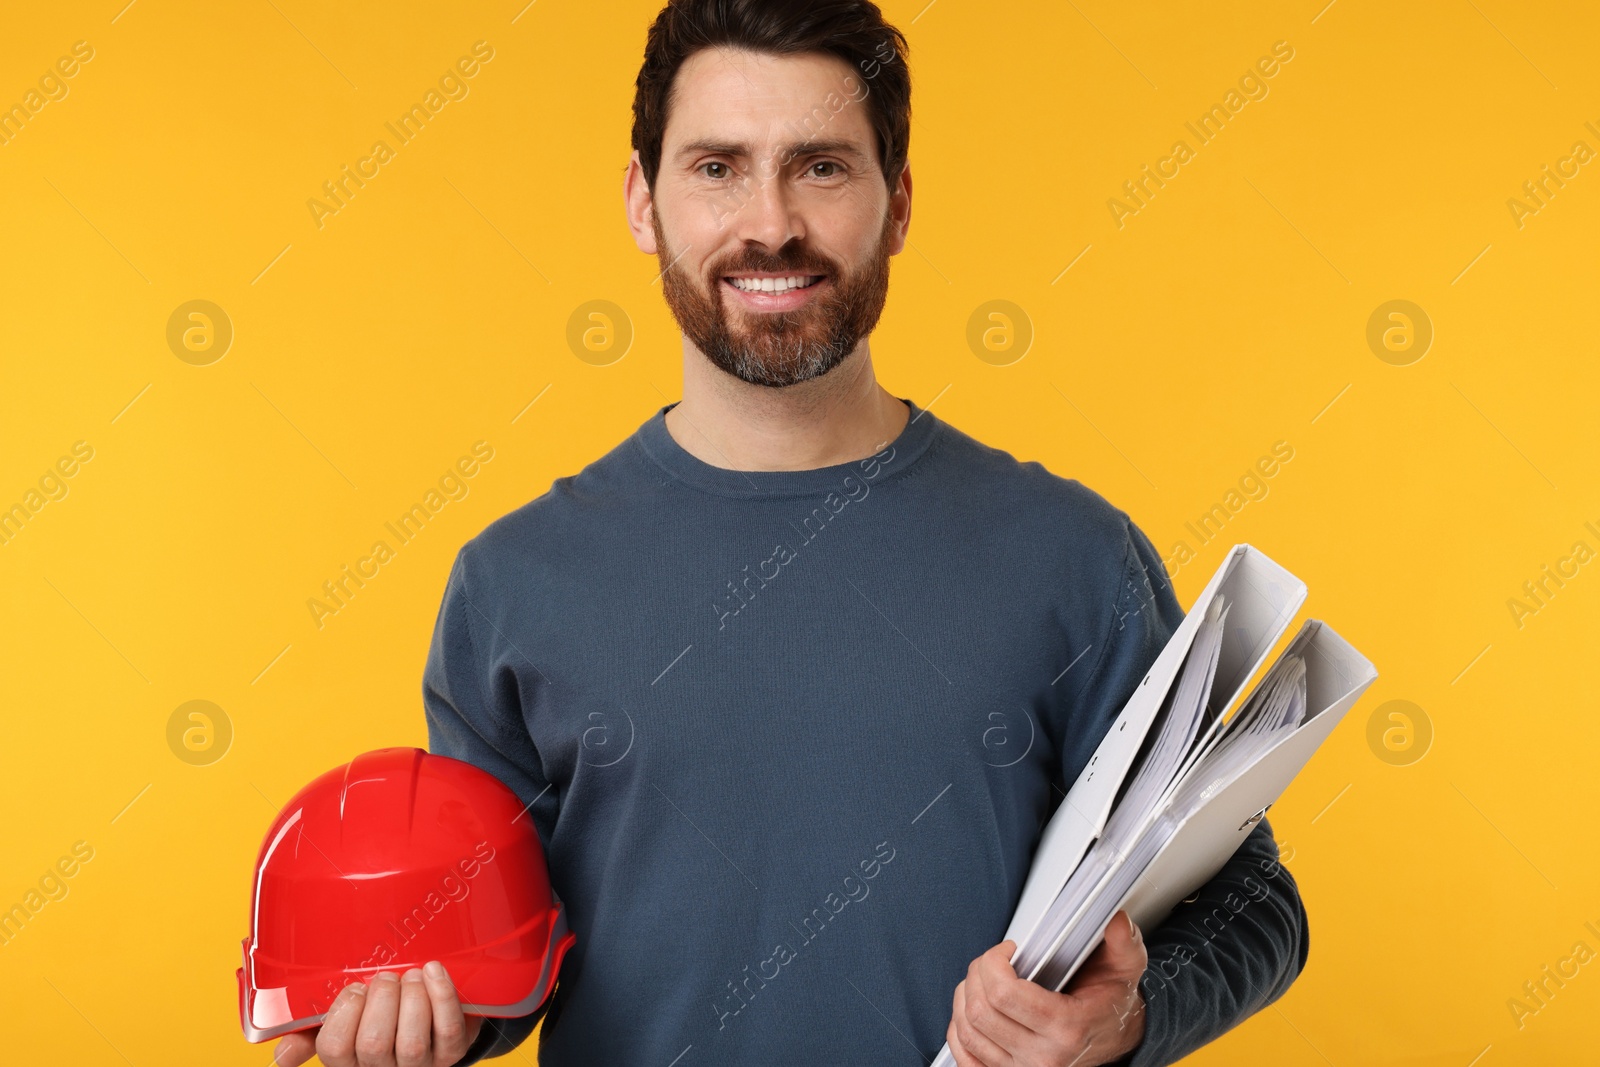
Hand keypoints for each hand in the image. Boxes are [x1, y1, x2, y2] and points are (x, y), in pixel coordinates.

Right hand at [270, 962, 485, 1066]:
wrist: (432, 1015)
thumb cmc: (380, 1014)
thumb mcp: (343, 1022)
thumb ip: (310, 1033)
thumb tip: (281, 1057)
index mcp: (349, 1061)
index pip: (334, 1048)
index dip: (345, 1012)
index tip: (356, 988)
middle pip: (373, 1045)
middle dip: (381, 1000)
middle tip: (387, 977)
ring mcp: (418, 1066)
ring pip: (411, 1042)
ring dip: (412, 998)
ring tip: (411, 975)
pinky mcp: (451, 1054)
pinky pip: (447, 1029)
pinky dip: (441, 995)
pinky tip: (433, 972)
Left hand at [947, 910, 1147, 1066]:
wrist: (1117, 1038)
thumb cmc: (1112, 1001)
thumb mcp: (1126, 967)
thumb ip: (1124, 941)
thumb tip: (1115, 919)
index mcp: (1069, 1028)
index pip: (1005, 995)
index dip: (994, 963)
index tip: (1007, 949)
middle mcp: (1045, 1057)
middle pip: (981, 1011)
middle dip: (977, 973)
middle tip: (991, 960)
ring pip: (968, 1031)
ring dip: (965, 996)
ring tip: (981, 979)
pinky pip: (966, 1056)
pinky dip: (959, 1030)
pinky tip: (971, 1009)